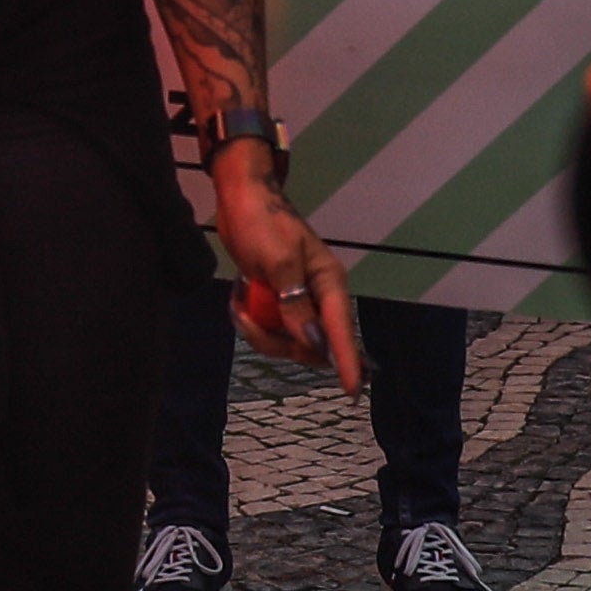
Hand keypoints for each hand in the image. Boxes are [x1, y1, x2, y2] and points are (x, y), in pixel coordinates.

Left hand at [204, 154, 371, 397]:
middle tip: (248, 318)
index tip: (351, 392)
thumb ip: (296, 306)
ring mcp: (296, 299)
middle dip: (278, 341)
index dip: (346, 362)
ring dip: (259, 331)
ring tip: (239, 305)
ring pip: (285, 340)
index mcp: (329, 283)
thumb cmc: (264, 223)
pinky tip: (238, 302)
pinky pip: (269, 328)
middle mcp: (318, 296)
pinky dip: (252, 321)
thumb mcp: (279, 263)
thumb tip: (314, 344)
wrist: (241, 198)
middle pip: (309, 344)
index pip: (342, 330)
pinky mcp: (276, 299)